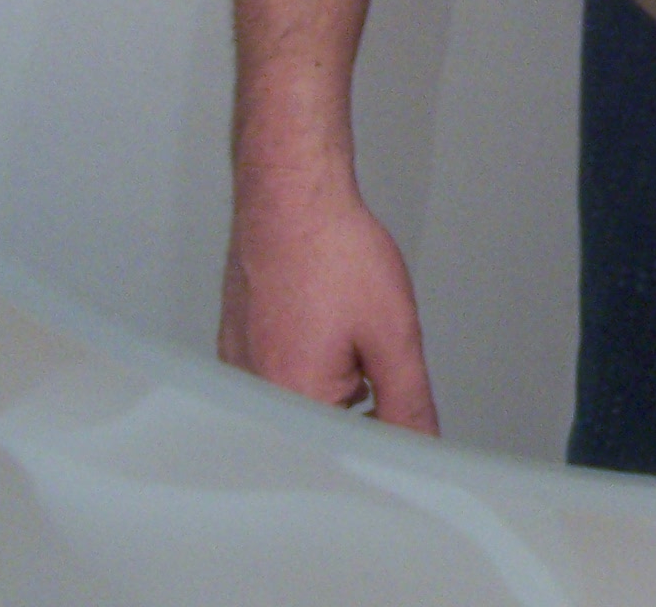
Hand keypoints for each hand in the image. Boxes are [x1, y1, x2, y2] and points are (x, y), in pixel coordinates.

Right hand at [219, 181, 440, 434]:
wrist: (290, 198)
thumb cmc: (332, 253)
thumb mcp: (392, 334)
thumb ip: (408, 403)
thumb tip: (420, 451)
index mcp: (291, 402)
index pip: (343, 457)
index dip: (380, 439)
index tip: (396, 409)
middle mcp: (253, 397)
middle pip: (318, 432)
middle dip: (357, 407)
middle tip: (364, 345)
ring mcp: (238, 374)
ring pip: (300, 404)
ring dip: (333, 382)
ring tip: (341, 324)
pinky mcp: (235, 351)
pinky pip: (278, 378)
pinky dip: (307, 361)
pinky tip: (322, 324)